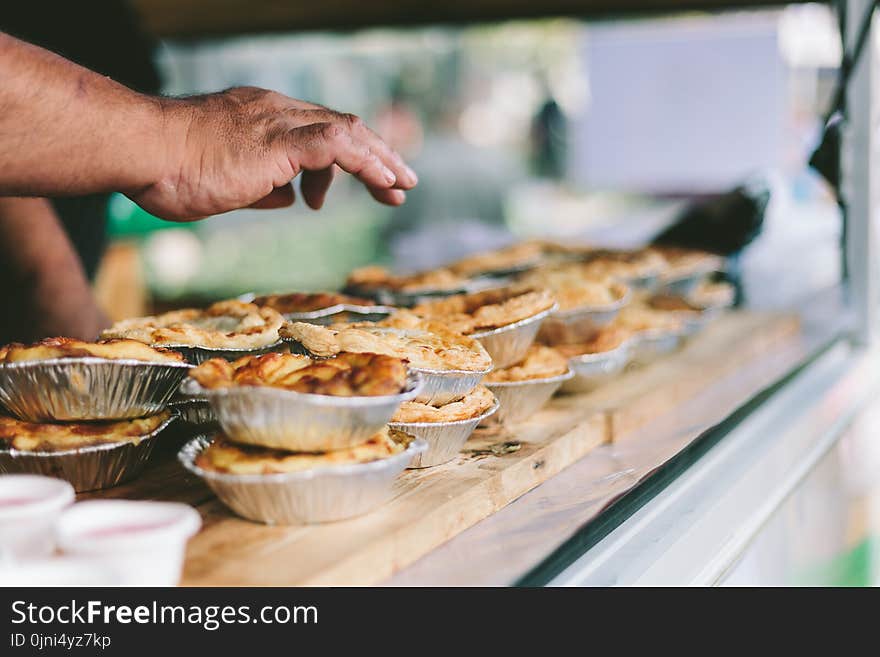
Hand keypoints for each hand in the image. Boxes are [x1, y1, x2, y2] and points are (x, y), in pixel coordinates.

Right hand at [130, 87, 418, 220]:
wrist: (140, 152)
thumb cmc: (166, 170)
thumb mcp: (224, 184)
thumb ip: (261, 187)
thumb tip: (289, 197)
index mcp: (259, 118)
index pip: (317, 130)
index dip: (348, 158)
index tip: (367, 183)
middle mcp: (273, 111)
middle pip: (340, 126)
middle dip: (376, 156)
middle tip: (400, 183)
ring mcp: (277, 122)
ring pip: (347, 133)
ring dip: (380, 161)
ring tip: (401, 188)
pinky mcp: (279, 141)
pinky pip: (338, 147)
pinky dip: (367, 165)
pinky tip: (386, 183)